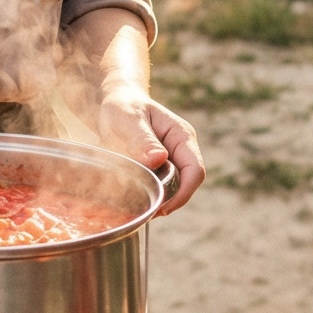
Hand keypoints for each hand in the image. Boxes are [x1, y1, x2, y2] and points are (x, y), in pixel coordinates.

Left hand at [95, 88, 205, 216]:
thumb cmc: (124, 106)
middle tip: (147, 212)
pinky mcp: (159, 167)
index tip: (163, 207)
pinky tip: (135, 198)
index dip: (184, 193)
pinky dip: (150, 193)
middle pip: (186, 183)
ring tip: (139, 207)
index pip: (195, 170)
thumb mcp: (129, 119)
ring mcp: (172, 159)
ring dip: (159, 199)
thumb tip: (159, 159)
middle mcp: (181, 149)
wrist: (117, 101)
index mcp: (182, 136)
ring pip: (173, 187)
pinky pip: (160, 185)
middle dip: (170, 201)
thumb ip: (143, 139)